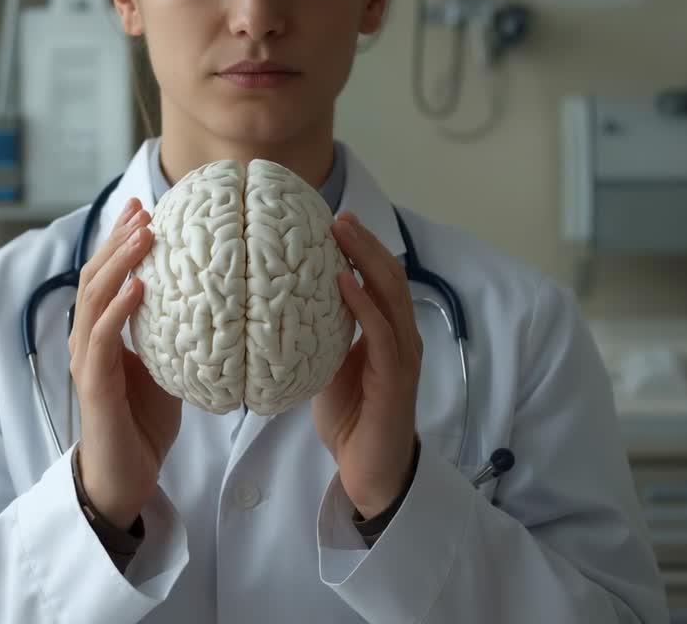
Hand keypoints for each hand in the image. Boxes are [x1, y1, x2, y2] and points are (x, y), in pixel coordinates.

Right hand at [69, 197, 181, 529]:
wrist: (124, 477)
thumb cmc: (144, 424)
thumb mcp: (168, 368)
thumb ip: (177, 336)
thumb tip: (218, 304)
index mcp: (104, 333)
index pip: (108, 276)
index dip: (121, 241)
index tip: (144, 209)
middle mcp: (88, 340)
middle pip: (95, 276)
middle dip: (117, 239)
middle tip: (142, 209)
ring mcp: (86, 361)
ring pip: (94, 299)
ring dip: (118, 262)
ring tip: (141, 235)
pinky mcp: (92, 385)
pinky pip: (102, 339)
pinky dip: (118, 309)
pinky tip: (138, 287)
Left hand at [313, 212, 421, 519]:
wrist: (369, 470)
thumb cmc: (351, 419)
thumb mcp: (329, 366)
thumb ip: (322, 336)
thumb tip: (283, 305)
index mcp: (388, 332)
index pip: (381, 279)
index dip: (363, 249)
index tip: (336, 221)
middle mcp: (402, 338)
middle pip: (390, 277)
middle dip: (366, 243)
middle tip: (340, 215)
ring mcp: (402, 356)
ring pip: (391, 295)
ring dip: (366, 260)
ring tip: (344, 232)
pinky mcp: (395, 378)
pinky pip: (381, 332)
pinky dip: (363, 303)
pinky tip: (343, 282)